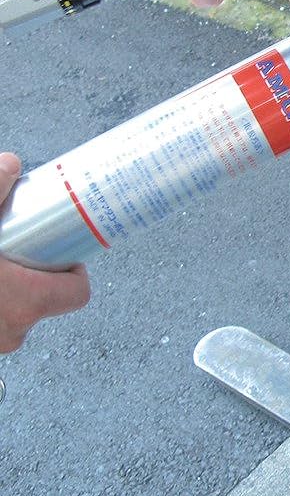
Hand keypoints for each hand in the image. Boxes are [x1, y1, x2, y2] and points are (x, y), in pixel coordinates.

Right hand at [0, 154, 89, 353]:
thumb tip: (10, 164)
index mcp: (27, 301)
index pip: (77, 292)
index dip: (72, 271)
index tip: (58, 252)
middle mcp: (13, 330)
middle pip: (43, 301)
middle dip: (29, 275)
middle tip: (13, 250)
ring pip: (12, 314)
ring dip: (3, 291)